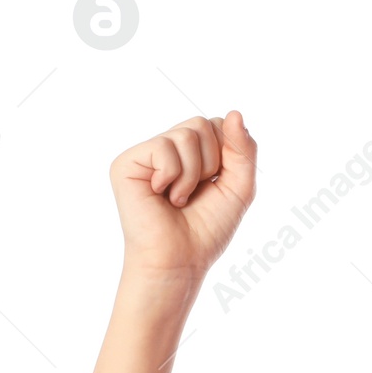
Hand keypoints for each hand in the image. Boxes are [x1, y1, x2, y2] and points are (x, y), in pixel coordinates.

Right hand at [109, 110, 257, 283]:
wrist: (180, 259)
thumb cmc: (208, 230)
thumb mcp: (239, 188)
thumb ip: (243, 151)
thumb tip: (236, 113)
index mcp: (192, 153)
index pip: (218, 125)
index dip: (228, 153)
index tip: (217, 183)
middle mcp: (167, 148)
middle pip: (202, 124)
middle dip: (211, 162)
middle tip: (196, 192)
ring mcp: (146, 153)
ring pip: (186, 134)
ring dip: (193, 174)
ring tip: (180, 198)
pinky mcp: (127, 161)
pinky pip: (164, 148)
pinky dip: (174, 177)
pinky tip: (162, 195)